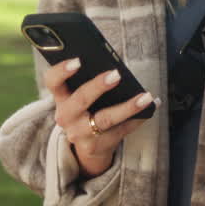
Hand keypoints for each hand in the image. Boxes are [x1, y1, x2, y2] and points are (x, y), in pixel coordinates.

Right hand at [43, 58, 156, 177]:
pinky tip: (152, 106)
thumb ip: (86, 80)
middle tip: (116, 74)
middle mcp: (67, 117)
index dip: (62, 71)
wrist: (87, 145)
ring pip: (106, 119)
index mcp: (61, 99)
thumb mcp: (78, 97)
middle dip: (98, 86)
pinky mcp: (100, 145)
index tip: (77, 60)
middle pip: (81, 99)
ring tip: (145, 96)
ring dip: (127, 107)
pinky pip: (123, 130)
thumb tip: (114, 64)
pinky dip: (139, 118)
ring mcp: (83, 134)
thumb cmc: (86, 109)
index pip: (53, 82)